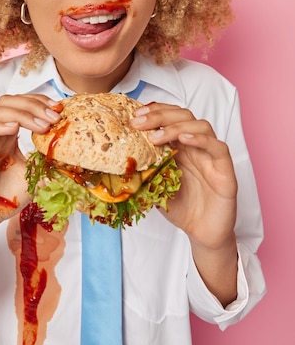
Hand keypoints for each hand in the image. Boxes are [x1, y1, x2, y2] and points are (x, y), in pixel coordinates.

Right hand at [0, 94, 60, 243]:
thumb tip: (67, 158)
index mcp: (6, 136)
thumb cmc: (3, 199)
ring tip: (39, 125)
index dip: (38, 101)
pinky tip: (13, 128)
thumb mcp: (32, 178)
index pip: (19, 105)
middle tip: (52, 116)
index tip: (58, 108)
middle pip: (6, 102)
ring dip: (18, 113)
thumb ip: (44, 164)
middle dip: (32, 104)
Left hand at [131, 102, 236, 250]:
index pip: (169, 117)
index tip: (134, 116)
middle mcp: (196, 146)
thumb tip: (118, 159)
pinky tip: (184, 139)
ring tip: (156, 136)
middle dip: (159, 115)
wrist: (202, 233)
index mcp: (180, 146)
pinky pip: (218, 147)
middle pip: (183, 115)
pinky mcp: (225, 170)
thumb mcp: (155, 185)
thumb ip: (144, 169)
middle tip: (139, 122)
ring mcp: (211, 156)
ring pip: (201, 126)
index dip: (153, 112)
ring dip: (176, 126)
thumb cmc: (181, 207)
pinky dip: (201, 140)